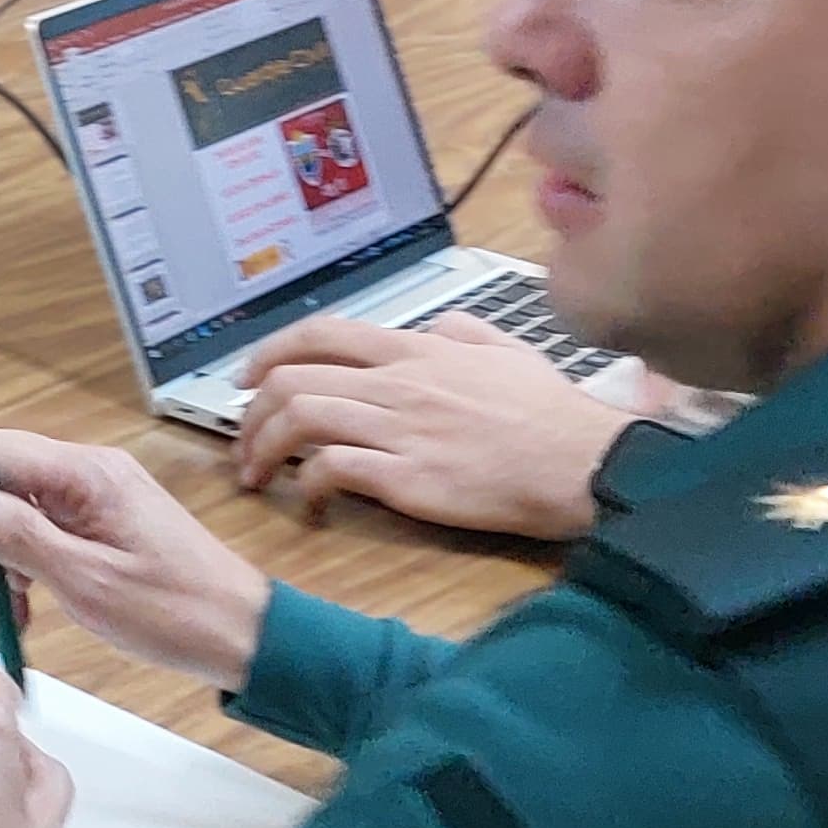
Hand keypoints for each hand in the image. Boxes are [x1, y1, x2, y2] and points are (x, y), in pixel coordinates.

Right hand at [0, 425, 271, 692]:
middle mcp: (92, 470)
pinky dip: (31, 557)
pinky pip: (47, 523)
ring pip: (20, 502)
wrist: (242, 633)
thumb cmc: (177, 610)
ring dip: (4, 549)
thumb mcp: (83, 580)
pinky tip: (36, 597)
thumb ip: (15, 534)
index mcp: (88, 473)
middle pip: (2, 473)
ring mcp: (101, 493)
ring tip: (17, 600)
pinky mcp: (107, 517)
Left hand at [233, 313, 628, 543]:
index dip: (269, 351)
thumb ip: (464, 333)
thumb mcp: (510, 351)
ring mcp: (399, 430)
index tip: (247, 378)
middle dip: (251, 411)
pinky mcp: (406, 479)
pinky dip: (306, 484)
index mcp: (417, 351)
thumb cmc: (553, 415)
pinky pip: (331, 471)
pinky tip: (310, 500)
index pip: (321, 334)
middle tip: (244, 440)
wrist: (584, 463)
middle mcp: (398, 384)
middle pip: (291, 380)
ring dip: (263, 449)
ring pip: (299, 420)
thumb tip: (437, 328)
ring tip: (257, 475)